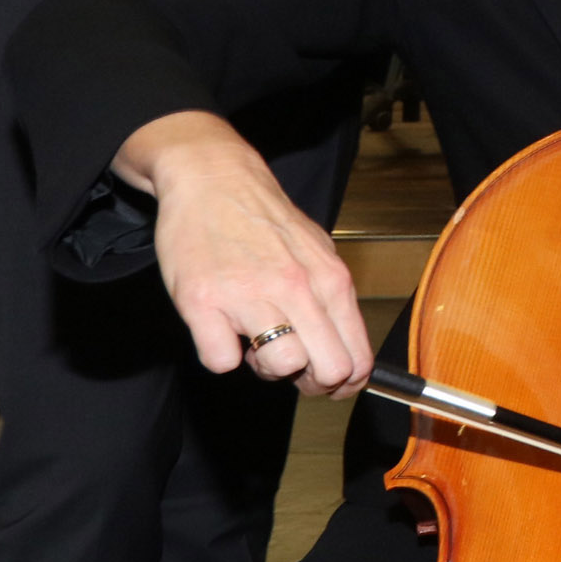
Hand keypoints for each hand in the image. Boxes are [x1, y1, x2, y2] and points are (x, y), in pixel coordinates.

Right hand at [118, 113, 371, 397]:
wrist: (211, 178)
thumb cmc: (264, 220)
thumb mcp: (317, 252)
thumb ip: (331, 300)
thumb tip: (345, 355)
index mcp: (330, 280)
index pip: (358, 358)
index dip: (344, 383)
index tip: (324, 379)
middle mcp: (296, 288)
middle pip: (329, 370)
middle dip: (309, 381)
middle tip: (286, 360)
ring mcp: (249, 295)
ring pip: (280, 366)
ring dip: (264, 366)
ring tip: (251, 336)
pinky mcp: (202, 302)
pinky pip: (221, 362)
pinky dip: (219, 354)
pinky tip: (219, 327)